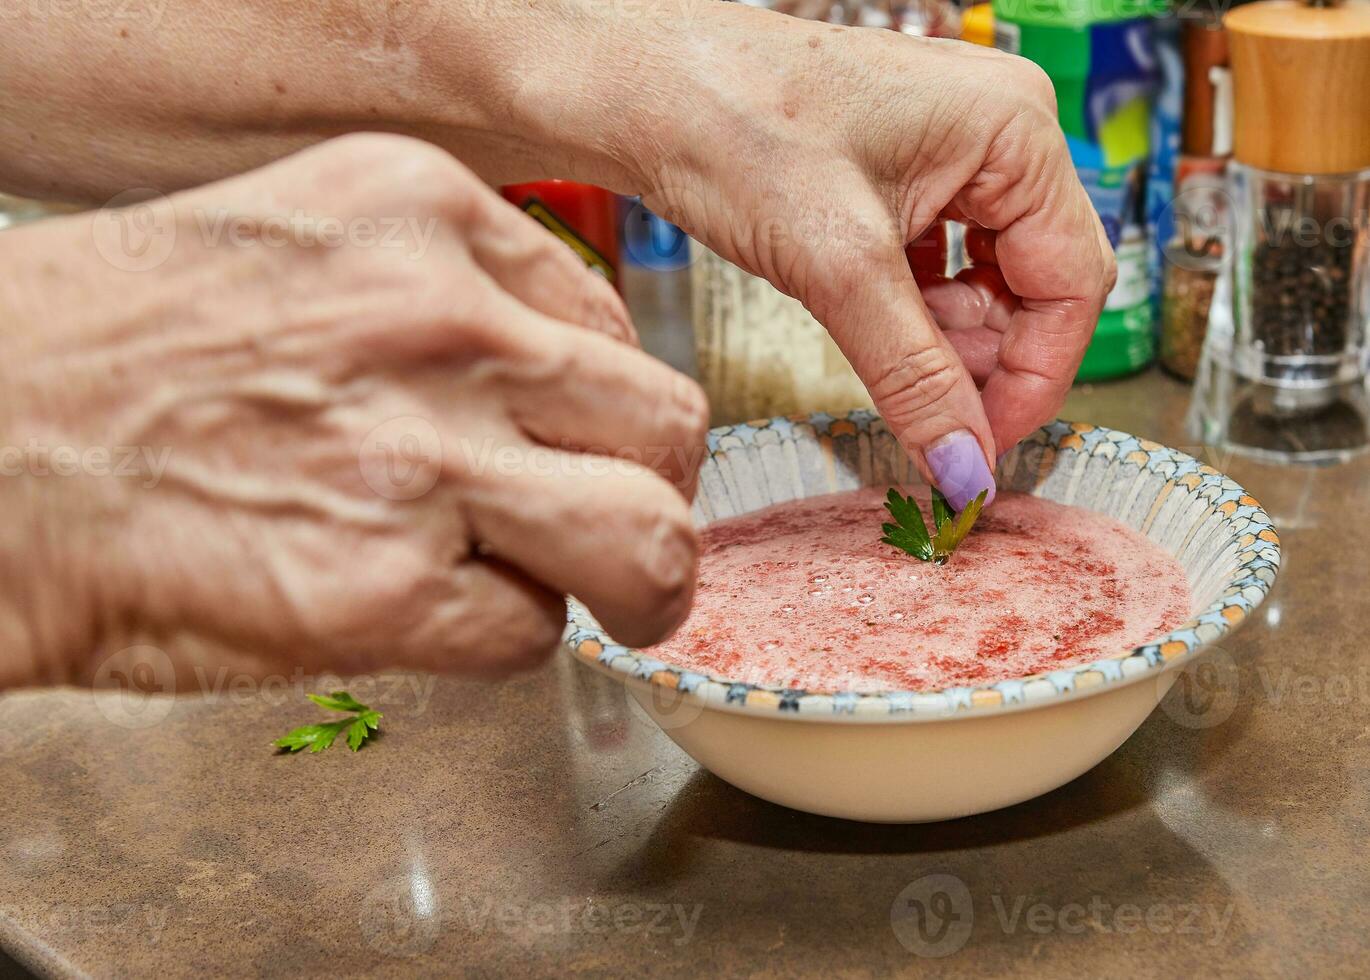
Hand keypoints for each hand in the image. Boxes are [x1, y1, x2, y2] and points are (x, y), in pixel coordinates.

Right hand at [0, 134, 707, 688]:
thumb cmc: (110, 355)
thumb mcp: (294, 245)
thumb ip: (437, 295)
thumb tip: (542, 376)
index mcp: (422, 215)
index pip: (609, 321)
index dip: (605, 404)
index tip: (584, 443)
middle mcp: (446, 324)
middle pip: (665, 423)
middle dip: (655, 491)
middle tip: (626, 531)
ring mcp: (426, 456)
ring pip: (648, 536)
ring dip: (637, 585)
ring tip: (603, 600)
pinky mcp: (389, 587)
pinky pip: (531, 633)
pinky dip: (500, 639)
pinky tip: (427, 614)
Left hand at [631, 7, 1116, 508]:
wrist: (642, 89)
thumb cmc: (733, 126)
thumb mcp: (838, 267)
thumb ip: (914, 375)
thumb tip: (966, 467)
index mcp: (1015, 130)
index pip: (1073, 282)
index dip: (1035, 378)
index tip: (983, 448)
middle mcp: (998, 132)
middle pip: (1035, 283)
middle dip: (985, 358)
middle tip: (930, 415)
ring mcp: (951, 151)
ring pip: (985, 280)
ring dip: (947, 340)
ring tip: (888, 359)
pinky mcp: (903, 173)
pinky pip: (939, 263)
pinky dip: (914, 312)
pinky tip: (872, 325)